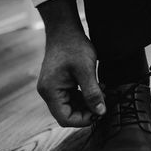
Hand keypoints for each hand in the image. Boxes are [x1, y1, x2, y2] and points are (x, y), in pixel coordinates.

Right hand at [37, 0, 105, 126]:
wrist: (64, 30)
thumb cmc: (73, 47)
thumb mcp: (86, 70)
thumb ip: (93, 93)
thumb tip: (101, 112)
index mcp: (50, 91)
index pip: (65, 118)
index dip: (83, 120)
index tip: (99, 113)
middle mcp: (48, 92)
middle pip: (67, 115)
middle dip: (86, 112)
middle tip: (102, 103)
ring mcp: (53, 89)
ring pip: (71, 107)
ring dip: (87, 105)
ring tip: (101, 94)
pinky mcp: (59, 85)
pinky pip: (71, 98)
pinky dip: (84, 97)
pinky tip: (96, 89)